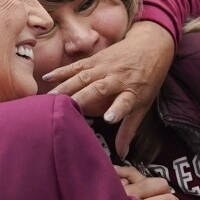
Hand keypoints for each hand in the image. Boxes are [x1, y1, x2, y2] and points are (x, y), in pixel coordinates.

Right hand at [45, 21, 174, 156]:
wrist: (152, 45)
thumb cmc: (148, 79)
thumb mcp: (143, 104)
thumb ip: (129, 129)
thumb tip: (122, 155)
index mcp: (133, 91)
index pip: (125, 102)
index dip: (118, 110)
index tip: (108, 119)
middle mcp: (118, 78)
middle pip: (98, 89)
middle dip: (82, 98)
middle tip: (65, 109)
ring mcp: (106, 67)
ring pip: (83, 77)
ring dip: (66, 87)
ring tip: (50, 98)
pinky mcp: (96, 59)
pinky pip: (77, 65)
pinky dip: (62, 71)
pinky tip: (46, 78)